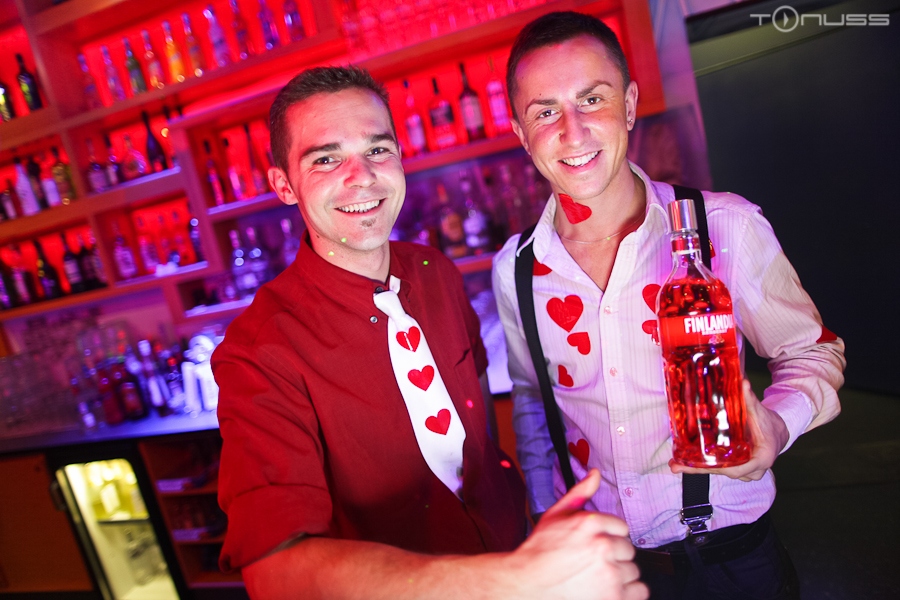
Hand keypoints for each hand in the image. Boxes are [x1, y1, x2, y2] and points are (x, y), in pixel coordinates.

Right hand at [508, 469, 648, 599]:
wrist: (527, 584)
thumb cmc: (540, 551)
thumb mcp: (555, 515)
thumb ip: (580, 493)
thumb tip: (595, 474)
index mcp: (590, 523)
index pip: (622, 528)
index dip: (608, 537)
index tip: (595, 546)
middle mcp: (602, 546)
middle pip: (628, 549)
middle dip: (614, 556)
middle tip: (593, 563)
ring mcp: (609, 573)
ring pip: (634, 570)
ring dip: (620, 575)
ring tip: (598, 577)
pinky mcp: (613, 596)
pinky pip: (639, 591)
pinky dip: (628, 592)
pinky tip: (609, 589)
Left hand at [670, 380, 788, 480]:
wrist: (777, 433)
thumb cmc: (770, 424)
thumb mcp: (761, 412)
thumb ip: (750, 400)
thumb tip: (743, 383)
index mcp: (761, 459)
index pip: (739, 468)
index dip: (720, 467)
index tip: (702, 465)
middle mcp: (753, 470)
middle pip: (724, 472)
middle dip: (699, 470)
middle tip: (676, 466)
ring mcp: (745, 471)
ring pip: (720, 472)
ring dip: (698, 469)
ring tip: (676, 464)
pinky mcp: (737, 468)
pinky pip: (719, 468)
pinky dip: (704, 466)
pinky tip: (686, 462)